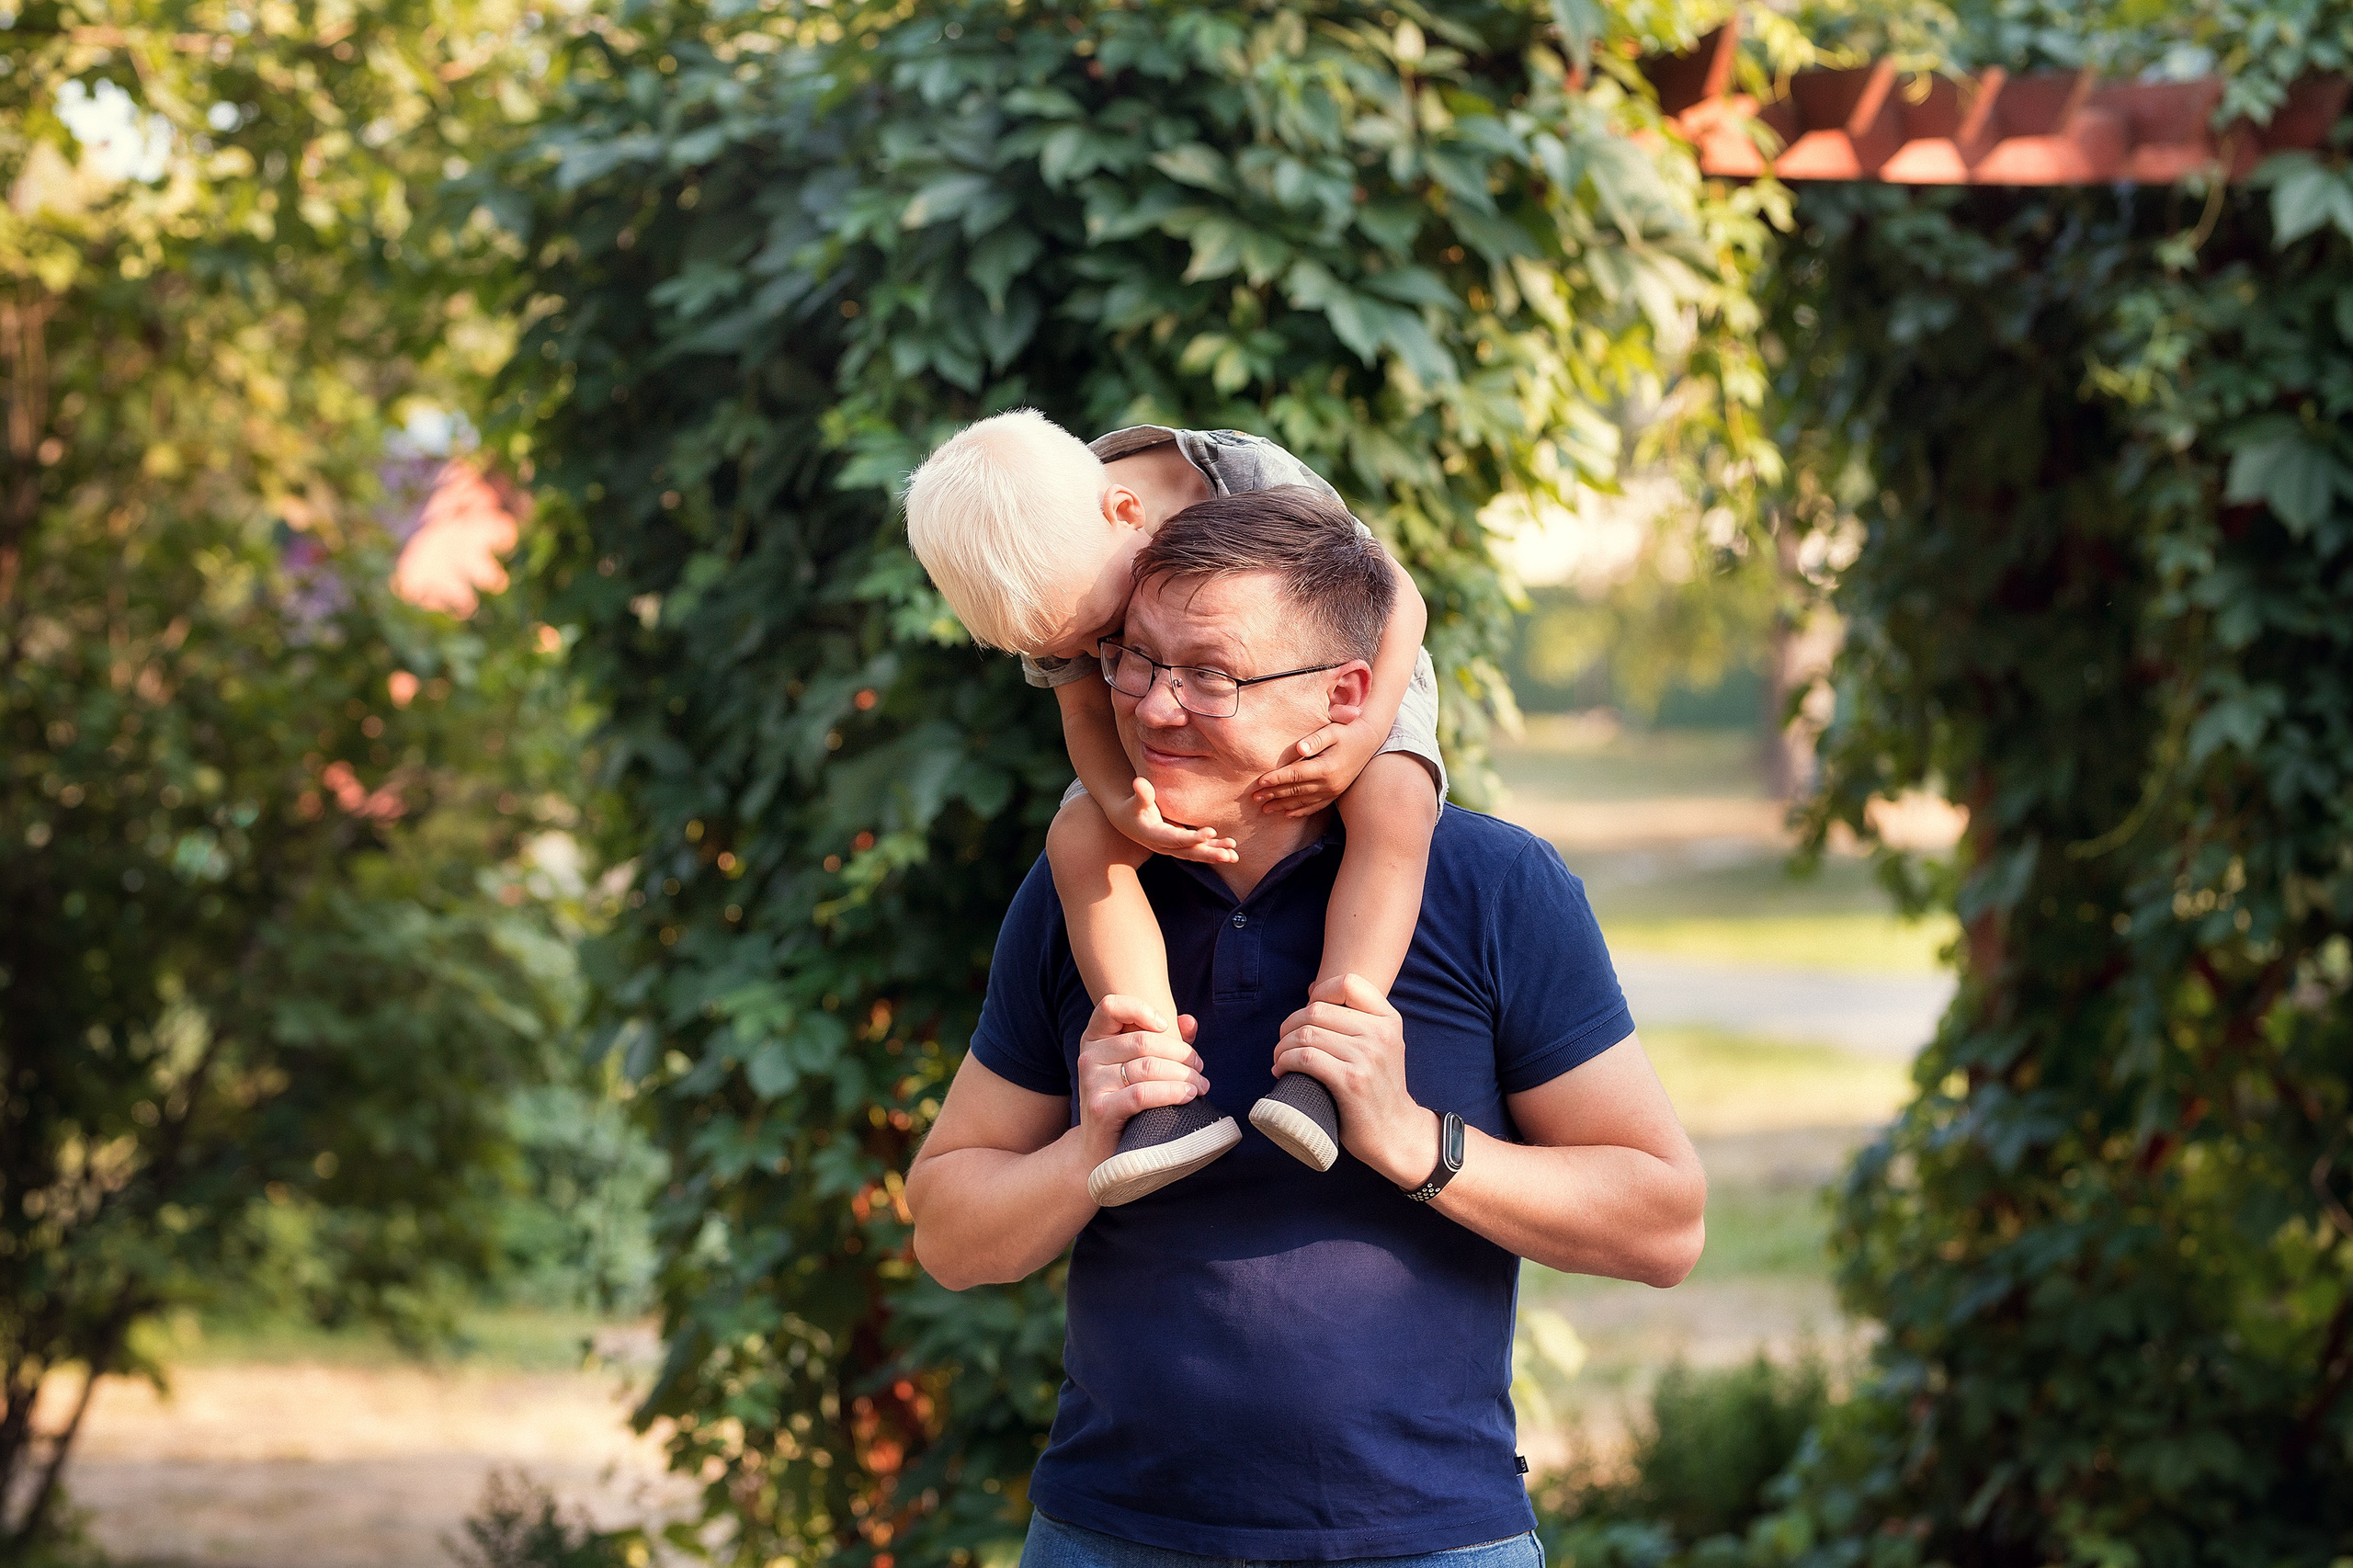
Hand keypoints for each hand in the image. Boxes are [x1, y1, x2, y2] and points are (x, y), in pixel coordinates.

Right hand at [1076, 994, 1208, 1164]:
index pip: (1111, 1006)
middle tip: (1200, 1067)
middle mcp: (1088, 1057)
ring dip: (1184, 1075)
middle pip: (1144, 1042)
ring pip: (1148, 1067)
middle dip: (1181, 1053)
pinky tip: (1189, 1095)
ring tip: (1200, 1085)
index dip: (1141, 1009)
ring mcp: (1092, 1083)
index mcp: (1095, 1039)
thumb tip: (1189, 1022)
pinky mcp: (1101, 1109)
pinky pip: (1143, 1093)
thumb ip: (1163, 1041)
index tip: (1165, 1026)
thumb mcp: (1139, 1067)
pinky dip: (1173, 1092)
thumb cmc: (1126, 1102)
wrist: (1100, 1151)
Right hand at [1104, 777, 1237, 863]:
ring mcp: (1175, 847)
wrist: (1128, 821)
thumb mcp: (1136, 800)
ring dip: (1215, 854)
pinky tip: (1232, 850)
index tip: (1211, 832)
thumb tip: (1139, 782)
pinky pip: (1200, 849)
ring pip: (1197, 853)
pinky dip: (1215, 850)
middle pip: (1189, 852)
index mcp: (1155, 836)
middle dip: (1209, 854)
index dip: (1193, 837)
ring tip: (1234, 856)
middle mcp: (1166, 846)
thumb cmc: (1133, 807)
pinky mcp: (1182, 844)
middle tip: (1228, 855)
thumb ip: (1142, 793)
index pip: (1176, 839)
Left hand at [1250, 717, 1381, 817]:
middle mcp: (1329, 783)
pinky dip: (1300, 811)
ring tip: (1265, 809)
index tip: (1259, 782)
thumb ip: (1315, 739)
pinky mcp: (1335, 794)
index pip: (1294, 775)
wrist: (1368, 741)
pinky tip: (1288, 815)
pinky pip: (1315, 807)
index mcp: (1325, 767)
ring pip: (1303, 802)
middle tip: (1255, 798)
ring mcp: (1332, 791)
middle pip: (1295, 791)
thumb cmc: (1346, 732)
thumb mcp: (1331, 731)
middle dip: (1273, 794)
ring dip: (1282, 806)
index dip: (1276, 779)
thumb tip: (1299, 748)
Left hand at [1271, 974, 1436, 1186]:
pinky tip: (1281, 1071)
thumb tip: (1312, 991)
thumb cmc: (1379, 1089)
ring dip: (1282, 1046)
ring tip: (1280, 1059)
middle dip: (1290, 1025)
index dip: (1319, 992)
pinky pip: (1305, 1057)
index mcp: (1389, 1020)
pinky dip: (1285, 1061)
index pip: (1347, 983)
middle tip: (1284, 1043)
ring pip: (1306, 1034)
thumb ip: (1357, 1019)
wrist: (1396, 1133)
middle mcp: (1380, 1034)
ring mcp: (1367, 1057)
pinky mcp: (1350, 1081)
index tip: (1306, 1012)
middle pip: (1317, 1010)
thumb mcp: (1382, 1046)